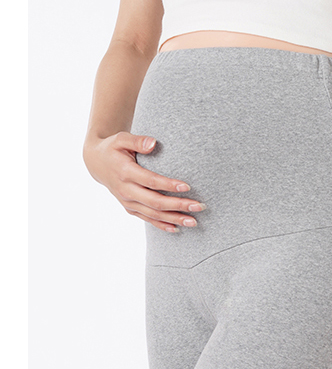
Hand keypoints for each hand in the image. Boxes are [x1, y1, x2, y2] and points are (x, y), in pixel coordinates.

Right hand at [83, 131, 205, 231]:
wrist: (96, 163)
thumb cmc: (112, 148)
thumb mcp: (121, 139)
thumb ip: (137, 141)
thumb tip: (153, 144)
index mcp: (125, 173)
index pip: (150, 181)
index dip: (169, 185)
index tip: (187, 187)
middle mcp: (126, 190)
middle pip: (155, 202)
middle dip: (178, 205)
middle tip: (199, 206)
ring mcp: (127, 201)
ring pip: (153, 214)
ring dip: (174, 219)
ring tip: (194, 222)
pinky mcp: (129, 207)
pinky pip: (146, 218)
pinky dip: (161, 225)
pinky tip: (177, 228)